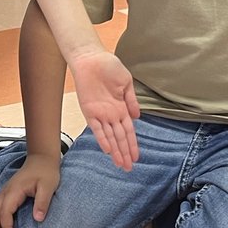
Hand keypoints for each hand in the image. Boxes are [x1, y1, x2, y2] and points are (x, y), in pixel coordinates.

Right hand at [0, 152, 61, 227]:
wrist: (41, 159)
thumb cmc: (46, 172)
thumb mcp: (48, 186)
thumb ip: (42, 202)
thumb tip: (38, 219)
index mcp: (14, 191)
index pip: (5, 212)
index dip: (6, 227)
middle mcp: (5, 191)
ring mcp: (4, 192)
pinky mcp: (6, 193)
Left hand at [67, 49, 139, 169]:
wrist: (92, 58)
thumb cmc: (109, 67)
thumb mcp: (126, 82)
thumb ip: (131, 101)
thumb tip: (137, 117)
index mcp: (122, 108)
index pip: (128, 131)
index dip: (132, 145)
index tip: (136, 157)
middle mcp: (111, 114)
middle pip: (120, 138)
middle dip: (125, 153)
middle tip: (129, 169)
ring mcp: (100, 114)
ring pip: (110, 137)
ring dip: (115, 151)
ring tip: (120, 164)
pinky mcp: (90, 111)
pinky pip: (97, 128)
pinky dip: (102, 139)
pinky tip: (108, 150)